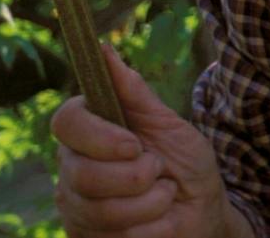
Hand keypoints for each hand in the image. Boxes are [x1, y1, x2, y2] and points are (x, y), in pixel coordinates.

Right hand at [51, 45, 235, 237]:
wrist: (203, 211)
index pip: (65, 122)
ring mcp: (76, 208)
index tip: (135, 145)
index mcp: (89, 131)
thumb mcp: (168, 124)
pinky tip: (158, 222)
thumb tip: (104, 50)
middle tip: (160, 172)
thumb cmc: (185, 163)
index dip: (99, 136)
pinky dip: (150, 230)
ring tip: (164, 195)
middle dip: (136, 177)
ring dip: (150, 205)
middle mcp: (72, 168)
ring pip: (99, 211)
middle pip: (81, 173)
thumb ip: (134, 92)